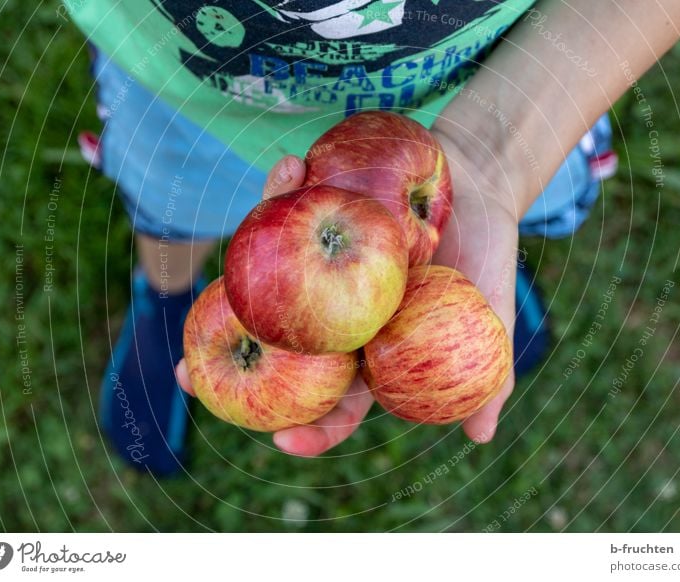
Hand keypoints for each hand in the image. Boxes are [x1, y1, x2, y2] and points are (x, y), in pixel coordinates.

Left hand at [176, 132, 519, 453]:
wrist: (477, 179)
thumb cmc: (487, 250)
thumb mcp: (494, 315)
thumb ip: (492, 376)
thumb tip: (480, 438)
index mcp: (372, 347)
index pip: (339, 400)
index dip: (314, 427)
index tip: (283, 440)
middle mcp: (336, 314)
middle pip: (280, 352)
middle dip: (229, 370)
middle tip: (185, 379)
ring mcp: (318, 269)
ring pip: (269, 287)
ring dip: (231, 292)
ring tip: (199, 303)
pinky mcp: (315, 220)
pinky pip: (288, 215)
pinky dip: (284, 193)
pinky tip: (287, 169)